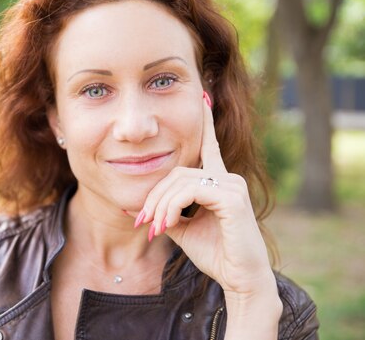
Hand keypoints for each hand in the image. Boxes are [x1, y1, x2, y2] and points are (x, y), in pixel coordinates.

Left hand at [138, 94, 275, 296]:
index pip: (209, 145)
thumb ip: (164, 213)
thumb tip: (134, 206)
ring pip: (180, 180)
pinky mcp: (232, 198)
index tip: (203, 95)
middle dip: (154, 196)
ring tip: (153, 228)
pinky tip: (166, 225)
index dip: (205, 121)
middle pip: (176, 172)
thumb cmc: (215, 254)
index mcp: (219, 181)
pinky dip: (172, 207)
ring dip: (160, 205)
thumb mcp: (182, 229)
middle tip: (141, 221)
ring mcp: (232, 185)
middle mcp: (228, 178)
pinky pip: (190, 191)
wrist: (240, 279)